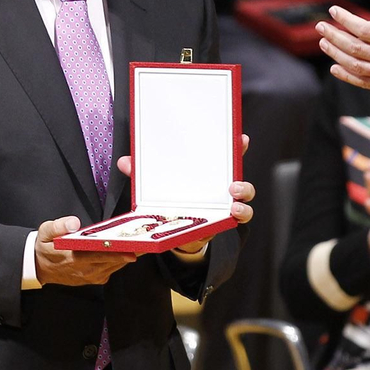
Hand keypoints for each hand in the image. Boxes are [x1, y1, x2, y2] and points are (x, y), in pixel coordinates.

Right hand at [34, 216, 137, 285]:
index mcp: (73, 257)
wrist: (39, 267)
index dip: (117, 254)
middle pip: (112, 261)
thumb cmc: (44, 248)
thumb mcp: (45, 232)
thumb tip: (74, 223)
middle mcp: (84, 269)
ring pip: (114, 267)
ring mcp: (89, 276)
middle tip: (145, 244)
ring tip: (141, 247)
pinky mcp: (92, 279)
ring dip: (126, 257)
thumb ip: (58, 226)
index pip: (99, 255)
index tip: (131, 251)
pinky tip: (126, 253)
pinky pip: (110, 271)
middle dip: (129, 252)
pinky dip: (119, 263)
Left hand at [114, 134, 255, 253]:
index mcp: (208, 172)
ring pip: (245, 198)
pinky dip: (240, 215)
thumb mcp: (156, 185)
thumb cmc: (172, 200)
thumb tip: (124, 163)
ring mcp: (226, 204)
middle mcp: (221, 186)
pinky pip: (239, 218)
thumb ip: (142, 173)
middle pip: (239, 173)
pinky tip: (233, 214)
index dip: (236, 145)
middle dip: (241, 169)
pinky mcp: (225, 221)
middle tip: (233, 180)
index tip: (240, 138)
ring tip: (234, 202)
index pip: (225, 155)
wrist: (178, 231)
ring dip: (244, 197)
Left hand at [317, 0, 369, 109]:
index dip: (346, 19)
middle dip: (334, 35)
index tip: (334, 11)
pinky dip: (347, 76)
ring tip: (324, 43)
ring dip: (336, 53)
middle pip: (354, 47)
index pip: (365, 28)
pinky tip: (336, 68)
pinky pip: (365, 83)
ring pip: (356, 65)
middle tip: (321, 26)